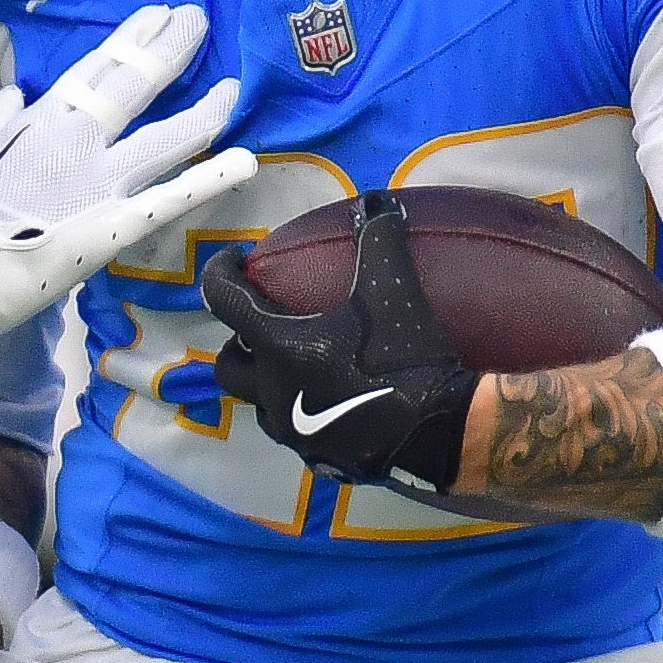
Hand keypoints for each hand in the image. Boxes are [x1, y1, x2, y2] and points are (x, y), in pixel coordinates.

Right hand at [0, 4, 253, 345]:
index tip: (158, 15)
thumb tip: (14, 95)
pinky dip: (211, 178)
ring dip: (205, 107)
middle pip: (138, 81)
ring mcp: (100, 181)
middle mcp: (78, 138)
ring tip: (233, 85)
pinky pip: (171, 198)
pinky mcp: (114, 226)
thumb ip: (3, 122)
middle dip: (173, 45)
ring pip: (168, 135)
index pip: (99, 65)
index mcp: (43, 118)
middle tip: (198, 19)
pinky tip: (245, 161)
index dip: (134, 36)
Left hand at [201, 189, 479, 498]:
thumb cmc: (405, 360)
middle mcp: (273, 392)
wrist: (441, 432)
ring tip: (296, 362)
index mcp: (279, 347)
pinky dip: (299, 412)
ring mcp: (293, 434)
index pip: (224, 300)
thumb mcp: (393, 290)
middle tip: (263, 321)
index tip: (237, 259)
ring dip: (266, 380)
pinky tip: (331, 400)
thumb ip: (379, 242)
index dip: (221, 271)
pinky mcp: (319, 459)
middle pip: (228, 364)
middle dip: (236, 340)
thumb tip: (376, 203)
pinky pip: (294, 435)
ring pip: (258, 404)